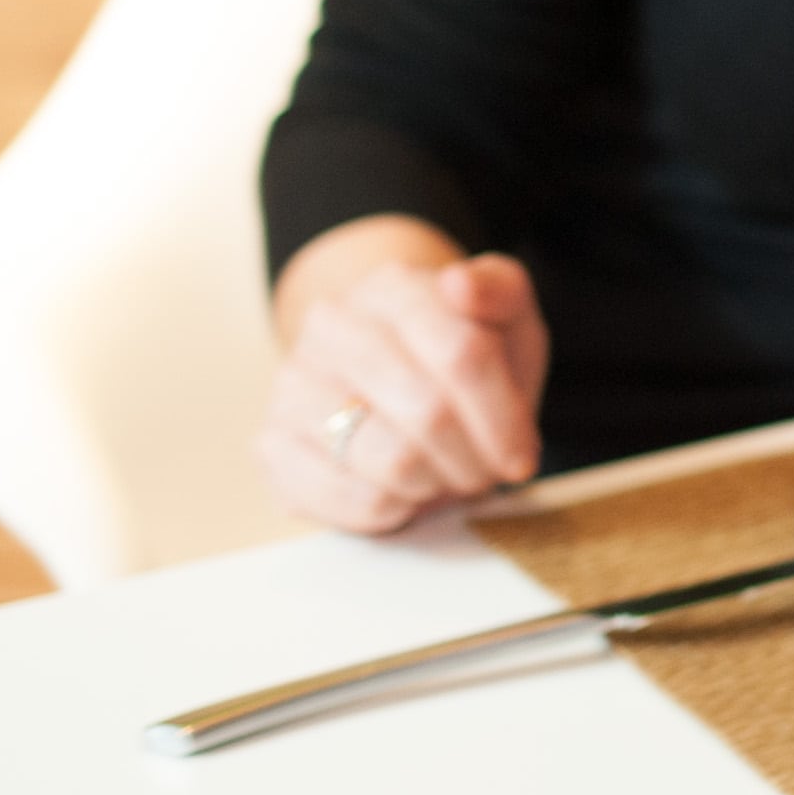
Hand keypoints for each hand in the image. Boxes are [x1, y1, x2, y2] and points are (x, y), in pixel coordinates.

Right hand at [261, 216, 546, 531]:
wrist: (391, 377)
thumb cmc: (456, 353)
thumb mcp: (503, 317)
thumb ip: (500, 292)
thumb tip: (460, 285)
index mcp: (392, 289)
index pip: (463, 355)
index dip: (504, 417)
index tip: (522, 454)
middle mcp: (331, 328)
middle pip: (429, 414)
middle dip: (475, 457)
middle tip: (486, 469)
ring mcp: (292, 386)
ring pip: (392, 462)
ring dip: (438, 483)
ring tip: (445, 473)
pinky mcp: (272, 446)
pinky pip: (353, 499)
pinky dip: (397, 510)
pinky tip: (404, 491)